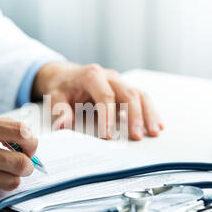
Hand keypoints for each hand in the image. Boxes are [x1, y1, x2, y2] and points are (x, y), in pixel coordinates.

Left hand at [33, 62, 163, 139]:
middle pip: (128, 93)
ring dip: (148, 114)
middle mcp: (109, 76)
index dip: (108, 115)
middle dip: (134, 116)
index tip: (108, 135)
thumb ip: (60, 111)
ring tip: (154, 132)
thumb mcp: (54, 97)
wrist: (65, 75)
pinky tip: (157, 125)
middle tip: (137, 136)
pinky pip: (141, 99)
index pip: (105, 95)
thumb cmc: (62, 88)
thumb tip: (63, 125)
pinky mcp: (124, 90)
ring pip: (139, 94)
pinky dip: (150, 112)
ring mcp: (119, 82)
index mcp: (92, 75)